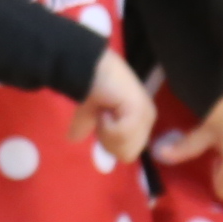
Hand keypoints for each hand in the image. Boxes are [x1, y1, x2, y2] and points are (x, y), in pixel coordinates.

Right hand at [69, 50, 157, 165]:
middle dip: (109, 140)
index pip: (128, 153)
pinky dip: (106, 125)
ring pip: (126, 148)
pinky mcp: (139, 111)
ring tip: (104, 111)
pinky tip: (105, 108)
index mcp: (141, 121)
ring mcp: (146, 115)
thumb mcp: (89, 113)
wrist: (88, 66)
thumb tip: (74, 139)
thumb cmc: (90, 85)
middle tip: (103, 116)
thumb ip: (87, 127)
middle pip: (129, 155)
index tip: (102, 120)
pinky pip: (121, 135)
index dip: (109, 143)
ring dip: (107, 132)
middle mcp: (148, 118)